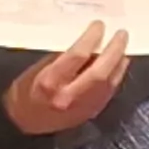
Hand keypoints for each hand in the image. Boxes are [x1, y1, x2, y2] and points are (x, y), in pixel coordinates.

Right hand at [5, 24, 129, 136]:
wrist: (25, 123)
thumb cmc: (26, 91)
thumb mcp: (38, 69)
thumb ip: (62, 56)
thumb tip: (86, 41)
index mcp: (50, 82)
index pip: (77, 56)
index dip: (91, 38)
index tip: (99, 25)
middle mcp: (68, 96)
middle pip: (100, 72)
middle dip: (114, 51)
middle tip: (122, 34)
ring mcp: (81, 107)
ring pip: (109, 83)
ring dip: (119, 63)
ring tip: (123, 48)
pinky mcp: (90, 113)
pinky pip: (108, 92)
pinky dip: (116, 76)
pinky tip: (118, 66)